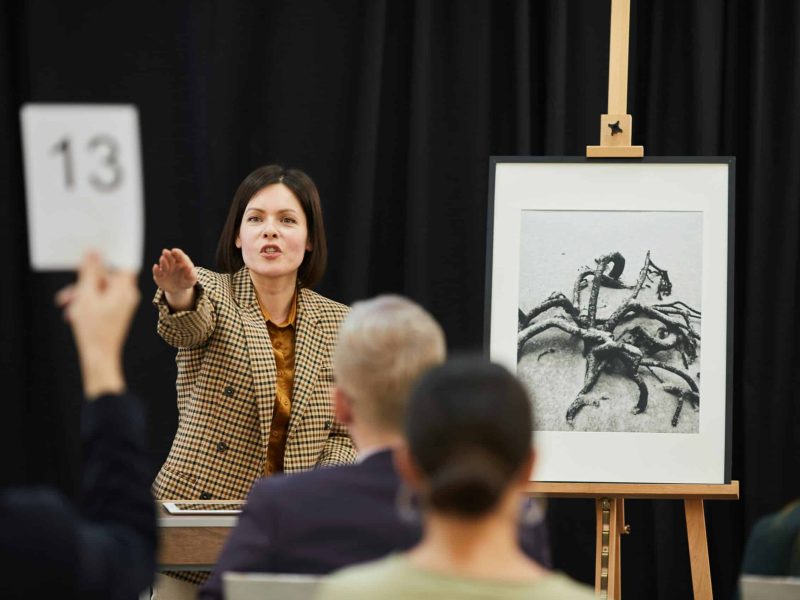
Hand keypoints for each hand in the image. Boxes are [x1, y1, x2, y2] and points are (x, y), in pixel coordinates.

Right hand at [56, 253, 139, 399]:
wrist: (98, 358)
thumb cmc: (93, 328)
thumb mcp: (87, 296)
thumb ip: (90, 272)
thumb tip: (94, 252)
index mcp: (125, 288)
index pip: (121, 262)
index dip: (109, 254)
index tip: (95, 248)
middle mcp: (127, 295)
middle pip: (106, 277)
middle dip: (84, 281)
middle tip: (68, 289)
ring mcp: (122, 305)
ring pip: (99, 290)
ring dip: (80, 295)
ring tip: (65, 305)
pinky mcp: (115, 313)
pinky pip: (100, 301)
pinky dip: (85, 304)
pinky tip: (71, 314)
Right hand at [152, 248, 197, 310]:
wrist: (179, 289)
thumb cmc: (187, 281)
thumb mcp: (192, 279)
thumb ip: (191, 274)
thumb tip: (189, 268)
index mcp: (181, 261)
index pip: (179, 255)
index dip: (177, 252)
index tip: (174, 251)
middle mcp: (172, 263)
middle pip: (169, 257)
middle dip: (167, 254)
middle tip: (165, 252)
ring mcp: (165, 269)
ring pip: (163, 263)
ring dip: (163, 261)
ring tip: (163, 259)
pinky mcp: (159, 276)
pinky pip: (157, 272)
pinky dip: (156, 270)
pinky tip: (156, 267)